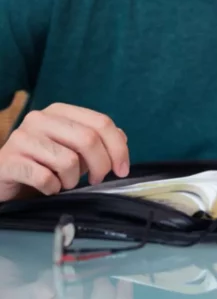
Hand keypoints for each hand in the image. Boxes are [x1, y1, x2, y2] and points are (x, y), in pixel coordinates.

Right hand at [0, 103, 129, 200]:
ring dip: (73, 179)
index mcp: (59, 111)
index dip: (118, 148)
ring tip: (65, 182)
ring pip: (68, 161)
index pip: (101, 122)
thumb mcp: (73, 148)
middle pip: (88, 139)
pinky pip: (45, 178)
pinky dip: (53, 188)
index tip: (122, 168)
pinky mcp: (8, 161)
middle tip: (97, 180)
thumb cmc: (43, 162)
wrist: (4, 177)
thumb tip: (121, 139)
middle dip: (101, 165)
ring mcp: (21, 138)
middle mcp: (39, 119)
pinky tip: (49, 188)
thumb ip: (97, 140)